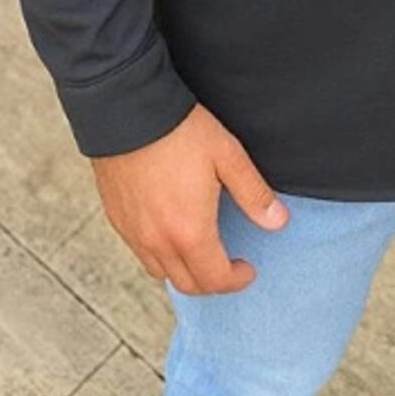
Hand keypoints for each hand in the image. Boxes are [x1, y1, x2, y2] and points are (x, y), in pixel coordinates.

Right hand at [90, 103, 288, 293]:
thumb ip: (254, 194)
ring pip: (161, 272)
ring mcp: (133, 233)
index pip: (215, 279)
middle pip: (187, 285)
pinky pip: (140, 252)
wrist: (127, 111)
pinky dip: (159, 254)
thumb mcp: (228, 157)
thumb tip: (278, 222)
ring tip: (200, 250)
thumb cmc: (180, 131)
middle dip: (212, 282)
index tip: (247, 268)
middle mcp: (158, 241)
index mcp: (189, 232)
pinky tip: (170, 232)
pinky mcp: (116, 219)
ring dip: (184, 271)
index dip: (237, 280)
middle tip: (228, 265)